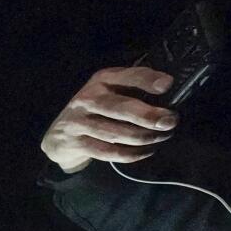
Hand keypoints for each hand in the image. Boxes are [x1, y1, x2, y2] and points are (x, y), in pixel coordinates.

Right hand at [40, 66, 178, 173]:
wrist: (60, 134)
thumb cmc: (97, 108)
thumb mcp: (111, 89)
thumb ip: (134, 87)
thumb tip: (171, 93)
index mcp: (102, 80)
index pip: (127, 77)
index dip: (147, 80)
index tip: (167, 85)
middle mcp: (88, 99)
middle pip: (120, 108)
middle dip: (148, 116)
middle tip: (170, 122)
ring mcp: (79, 122)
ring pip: (116, 133)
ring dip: (144, 137)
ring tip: (162, 137)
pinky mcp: (77, 143)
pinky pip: (109, 152)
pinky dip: (132, 154)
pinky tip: (147, 151)